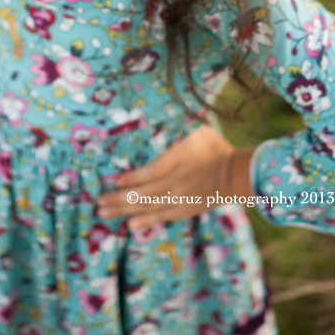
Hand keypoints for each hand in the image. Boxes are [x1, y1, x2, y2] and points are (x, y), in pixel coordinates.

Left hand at [113, 116, 256, 224]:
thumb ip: (179, 126)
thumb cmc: (214, 148)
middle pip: (145, 192)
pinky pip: (162, 216)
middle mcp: (178, 181)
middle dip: (119, 198)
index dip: (133, 177)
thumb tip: (161, 109)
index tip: (115, 179)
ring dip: (125, 210)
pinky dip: (146, 221)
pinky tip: (129, 225)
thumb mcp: (198, 130)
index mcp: (180, 160)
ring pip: (149, 206)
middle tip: (98, 203)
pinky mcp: (184, 210)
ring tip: (104, 213)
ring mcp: (180, 198)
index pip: (153, 171)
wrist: (235, 175)